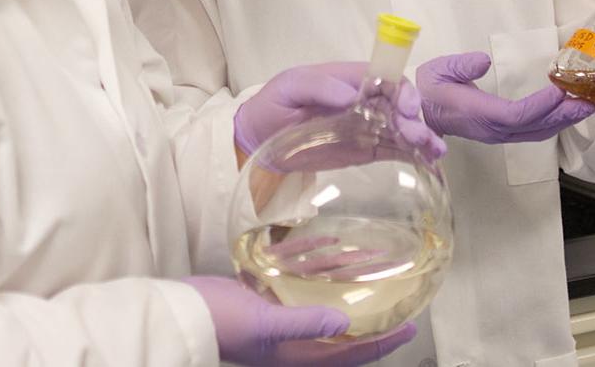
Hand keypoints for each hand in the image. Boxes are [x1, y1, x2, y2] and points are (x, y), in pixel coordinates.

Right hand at [184, 276, 415, 364]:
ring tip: (371, 259)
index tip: (411, 327)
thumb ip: (305, 322)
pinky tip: (327, 240)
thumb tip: (345, 318)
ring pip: (321, 295)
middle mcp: (293, 336)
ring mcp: (278, 313)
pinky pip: (296, 275)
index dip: (382, 341)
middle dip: (370, 310)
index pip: (350, 351)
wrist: (183, 311)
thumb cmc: (224, 323)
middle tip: (398, 294)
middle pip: (342, 325)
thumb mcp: (266, 325)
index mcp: (297, 354)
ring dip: (345, 277)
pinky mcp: (263, 292)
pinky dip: (312, 259)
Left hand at [235, 63, 443, 161]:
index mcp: (348, 78)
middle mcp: (363, 100)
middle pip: (399, 103)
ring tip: (434, 151)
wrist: (259, 140)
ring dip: (421, 136)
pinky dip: (414, 154)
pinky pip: (394, 149)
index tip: (406, 107)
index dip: (401, 89)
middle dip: (414, 117)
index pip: (384, 78)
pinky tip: (430, 162)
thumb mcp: (290, 87)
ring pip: (402, 127)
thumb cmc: (273, 104)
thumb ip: (318, 86)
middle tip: (418, 136)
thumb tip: (350, 94)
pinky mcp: (365, 150)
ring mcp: (367, 126)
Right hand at [417, 52, 593, 143]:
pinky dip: (551, 122)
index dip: (540, 105)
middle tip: (589, 101)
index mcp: (477, 113)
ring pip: (536, 132)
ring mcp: (497, 134)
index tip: (561, 90)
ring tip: (585, 106)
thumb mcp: (438, 70)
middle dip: (563, 115)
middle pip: (534, 127)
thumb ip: (461, 66)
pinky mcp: (500, 134)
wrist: (419, 114)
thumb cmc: (428, 89)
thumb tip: (483, 60)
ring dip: (562, 120)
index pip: (516, 114)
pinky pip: (531, 132)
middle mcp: (492, 129)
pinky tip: (564, 113)